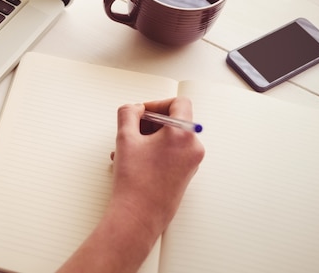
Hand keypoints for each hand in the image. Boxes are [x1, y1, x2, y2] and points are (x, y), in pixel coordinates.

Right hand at [111, 97, 204, 242]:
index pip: (179, 103)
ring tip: (126, 148)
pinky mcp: (185, 175)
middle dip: (149, 122)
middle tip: (131, 130)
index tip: (141, 112)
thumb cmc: (135, 180)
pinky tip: (133, 160)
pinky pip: (171, 153)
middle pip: (174, 121)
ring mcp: (191, 163)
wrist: (138, 216)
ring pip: (170, 138)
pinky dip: (154, 151)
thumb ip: (128, 113)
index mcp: (184, 135)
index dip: (157, 103)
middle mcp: (193, 148)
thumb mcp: (125, 138)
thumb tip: (135, 108)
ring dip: (147, 138)